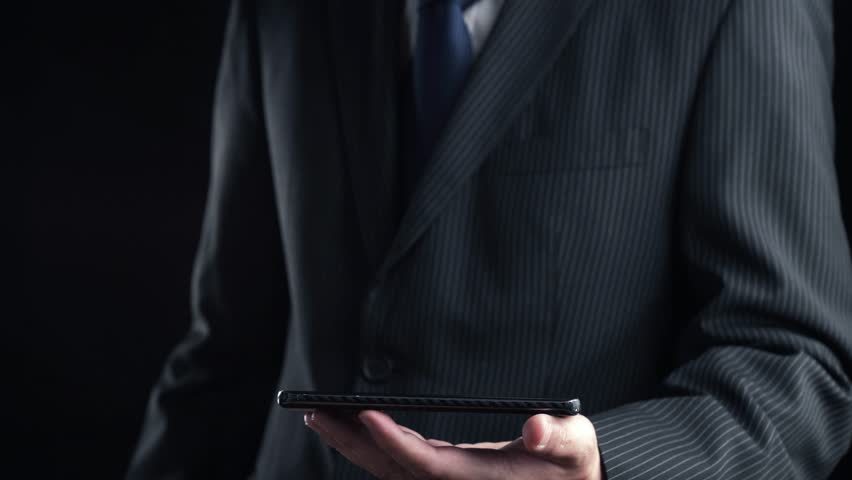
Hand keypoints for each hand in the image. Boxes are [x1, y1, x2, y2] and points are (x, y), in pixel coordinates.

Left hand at [305, 409, 601, 479]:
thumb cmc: (573, 463)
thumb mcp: (576, 443)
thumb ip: (558, 436)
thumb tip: (535, 429)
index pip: (428, 465)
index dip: (395, 442)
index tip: (367, 415)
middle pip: (393, 470)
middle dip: (352, 443)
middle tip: (314, 412)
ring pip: (389, 471)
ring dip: (353, 445)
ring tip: (320, 415)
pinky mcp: (445, 476)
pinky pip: (398, 467)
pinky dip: (372, 448)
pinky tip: (354, 427)